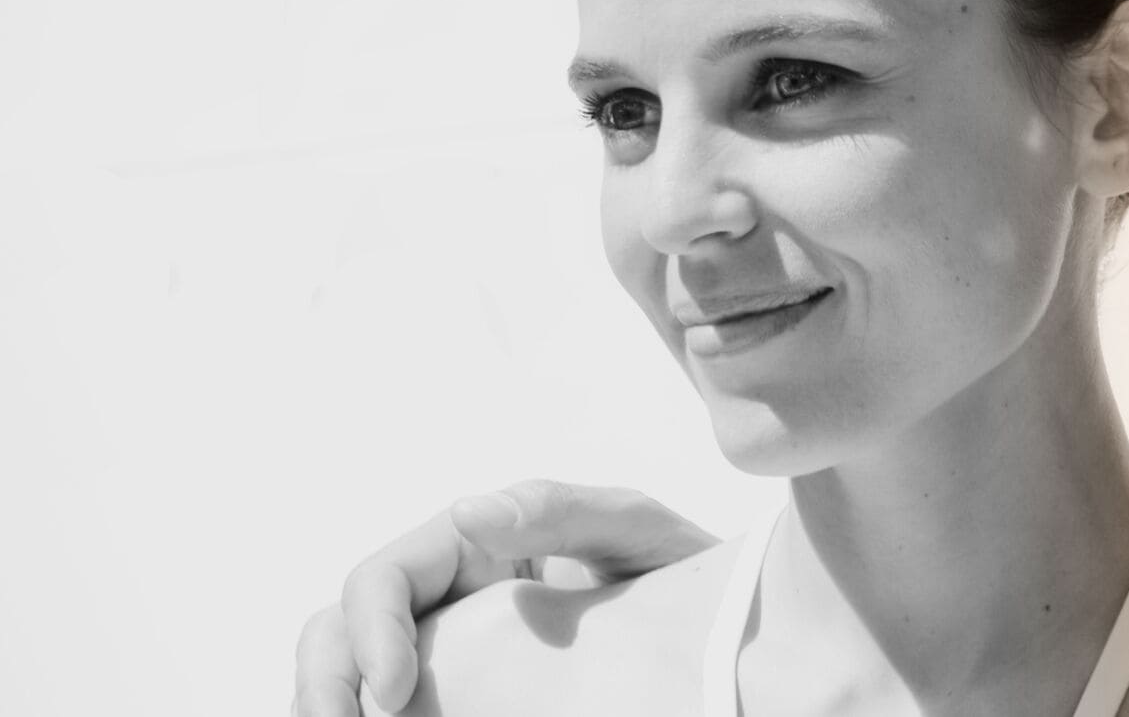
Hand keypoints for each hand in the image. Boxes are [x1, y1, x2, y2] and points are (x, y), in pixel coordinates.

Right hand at [291, 478, 717, 716]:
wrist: (723, 629)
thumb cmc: (675, 570)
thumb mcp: (628, 528)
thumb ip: (554, 511)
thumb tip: (467, 512)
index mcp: (472, 547)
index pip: (386, 577)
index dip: (368, 630)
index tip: (391, 696)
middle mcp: (447, 599)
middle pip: (343, 628)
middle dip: (326, 681)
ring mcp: (452, 654)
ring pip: (352, 679)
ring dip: (330, 709)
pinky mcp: (471, 697)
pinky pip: (401, 715)